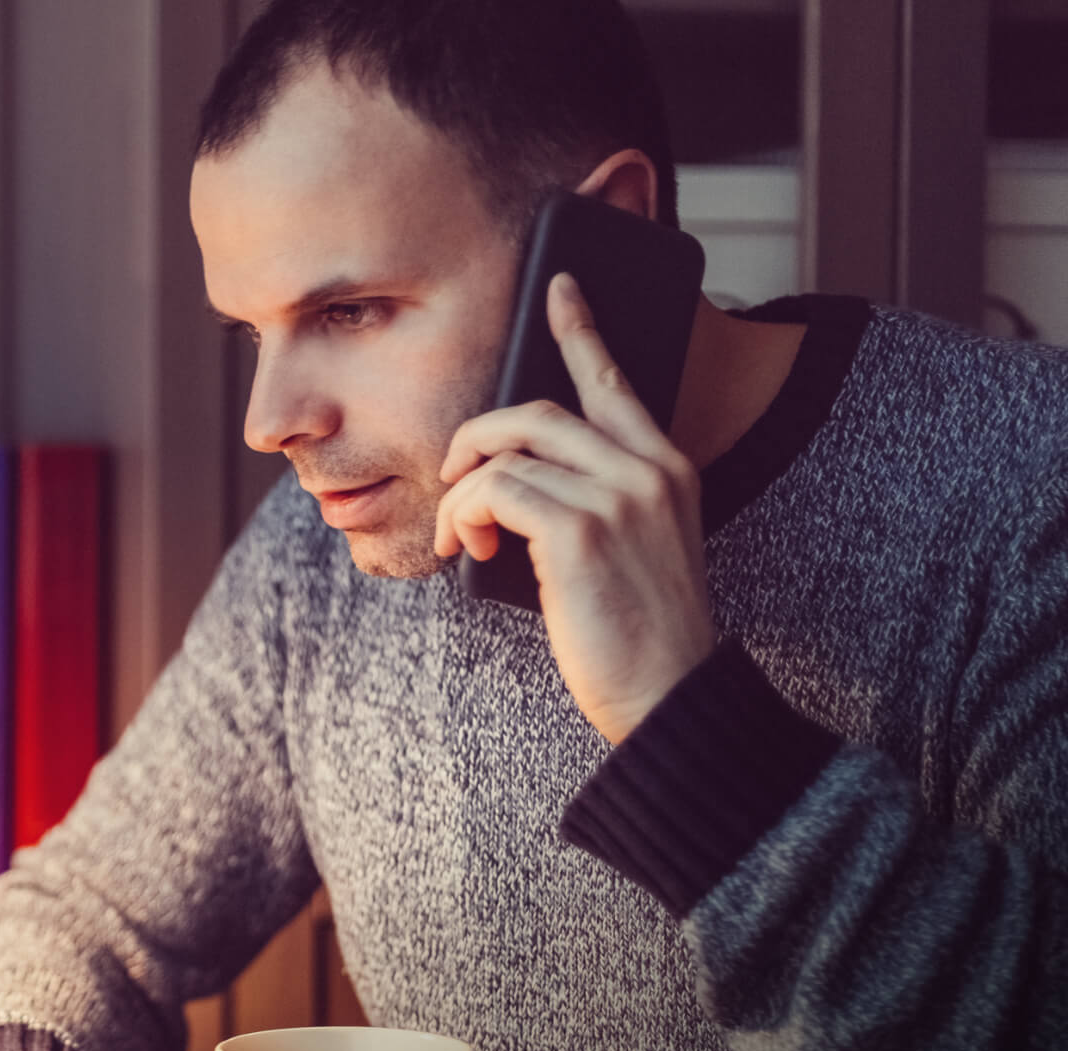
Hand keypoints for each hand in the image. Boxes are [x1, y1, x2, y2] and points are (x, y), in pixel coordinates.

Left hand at [435, 271, 717, 744]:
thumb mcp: (629, 550)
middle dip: (474, 439)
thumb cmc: (635, 633)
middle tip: (451, 480)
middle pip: (535, 410)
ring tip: (457, 536)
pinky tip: (465, 550)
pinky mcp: (580, 532)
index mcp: (667, 469)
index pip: (617, 382)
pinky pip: (492, 492)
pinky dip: (461, 516)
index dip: (582, 330)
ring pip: (503, 453)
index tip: (560, 286)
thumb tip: (508, 481)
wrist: (666, 695)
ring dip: (459, 493)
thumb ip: (590, 502)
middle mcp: (648, 471)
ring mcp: (618, 497)